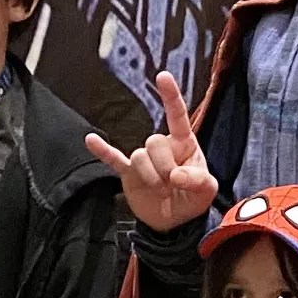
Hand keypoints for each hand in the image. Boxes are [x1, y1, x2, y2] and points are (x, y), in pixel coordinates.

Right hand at [84, 68, 217, 233]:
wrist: (172, 221)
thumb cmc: (192, 199)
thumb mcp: (206, 192)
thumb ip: (199, 181)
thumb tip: (176, 175)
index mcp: (184, 144)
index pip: (177, 117)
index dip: (171, 97)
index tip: (162, 76)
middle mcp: (162, 146)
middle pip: (154, 142)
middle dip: (164, 167)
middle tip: (173, 185)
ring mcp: (143, 159)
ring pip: (139, 157)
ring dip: (150, 178)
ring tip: (161, 192)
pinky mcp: (128, 173)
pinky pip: (113, 159)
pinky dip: (102, 151)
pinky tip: (90, 140)